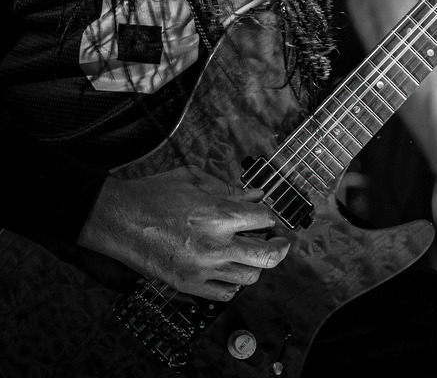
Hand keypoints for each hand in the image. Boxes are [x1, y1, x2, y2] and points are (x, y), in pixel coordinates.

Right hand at [78, 164, 288, 299]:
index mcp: (218, 214)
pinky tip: (228, 269)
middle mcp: (215, 244)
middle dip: (280, 248)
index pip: (264, 219)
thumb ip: (230, 189)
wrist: (119, 219)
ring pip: (249, 278)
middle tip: (281, 242)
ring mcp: (202, 269)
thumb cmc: (154, 194)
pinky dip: (233, 283)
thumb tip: (256, 194)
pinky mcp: (188, 285)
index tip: (269, 216)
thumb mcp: (195, 179)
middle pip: (267, 256)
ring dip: (255, 265)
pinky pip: (225, 294)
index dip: (270, 216)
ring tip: (250, 253)